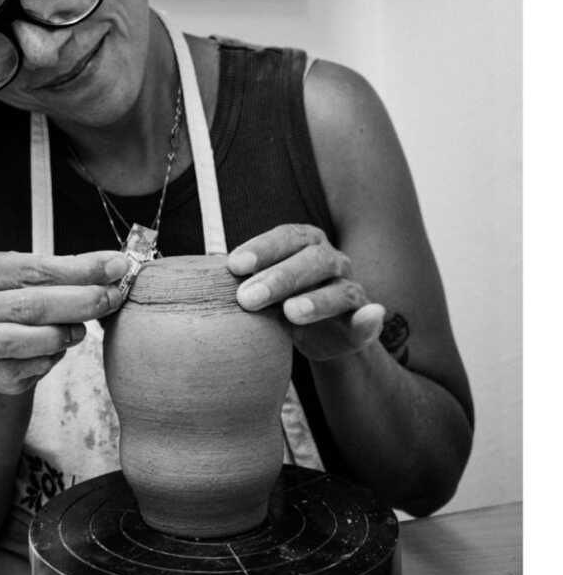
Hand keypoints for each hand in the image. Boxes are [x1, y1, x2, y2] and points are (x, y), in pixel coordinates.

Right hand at [0, 249, 129, 394]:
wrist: (1, 346)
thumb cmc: (28, 302)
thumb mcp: (42, 278)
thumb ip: (73, 270)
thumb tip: (116, 266)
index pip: (36, 268)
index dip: (81, 269)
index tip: (116, 266)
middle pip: (30, 305)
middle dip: (80, 301)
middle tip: (112, 297)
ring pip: (17, 340)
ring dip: (58, 334)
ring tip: (81, 330)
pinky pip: (19, 369)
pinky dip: (46, 360)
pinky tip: (60, 351)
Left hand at [227, 224, 385, 361]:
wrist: (318, 336)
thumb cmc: (280, 302)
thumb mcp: (261, 286)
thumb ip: (243, 277)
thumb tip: (202, 273)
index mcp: (305, 243)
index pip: (286, 237)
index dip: (262, 248)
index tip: (233, 265)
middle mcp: (331, 260)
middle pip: (311, 261)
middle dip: (278, 277)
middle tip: (247, 297)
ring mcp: (349, 289)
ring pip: (338, 289)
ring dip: (316, 300)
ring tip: (291, 312)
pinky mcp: (361, 321)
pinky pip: (368, 318)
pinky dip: (370, 317)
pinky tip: (371, 315)